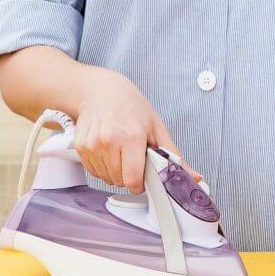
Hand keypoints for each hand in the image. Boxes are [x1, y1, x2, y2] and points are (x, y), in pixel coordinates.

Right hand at [73, 69, 197, 191]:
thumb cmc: (131, 107)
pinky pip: (94, 171)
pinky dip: (102, 167)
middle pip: (120, 181)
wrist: (100, 91)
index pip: (133, 179)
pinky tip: (108, 151)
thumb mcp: (157, 127)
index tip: (143, 177)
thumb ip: (174, 156)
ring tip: (120, 152)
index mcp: (131, 137)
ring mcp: (92, 145)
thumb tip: (194, 176)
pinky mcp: (81, 147)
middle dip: (129, 176)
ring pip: (106, 178)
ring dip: (115, 172)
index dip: (140, 184)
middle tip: (133, 159)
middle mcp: (109, 141)